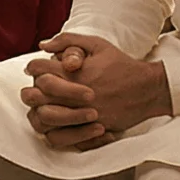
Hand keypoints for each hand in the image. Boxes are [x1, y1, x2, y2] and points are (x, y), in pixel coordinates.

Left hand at [21, 33, 171, 144]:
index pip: (38, 69)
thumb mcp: (97, 44)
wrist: (148, 89)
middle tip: (37, 89)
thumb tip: (43, 45)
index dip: (33, 67)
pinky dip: (52, 131)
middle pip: (34, 95)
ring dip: (39, 111)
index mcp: (74, 73)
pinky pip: (59, 137)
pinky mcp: (89, 130)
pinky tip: (55, 123)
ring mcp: (81, 114)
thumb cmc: (121, 65)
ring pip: (43, 118)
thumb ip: (68, 41)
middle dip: (32, 90)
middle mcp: (75, 95)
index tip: (35, 69)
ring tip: (44, 106)